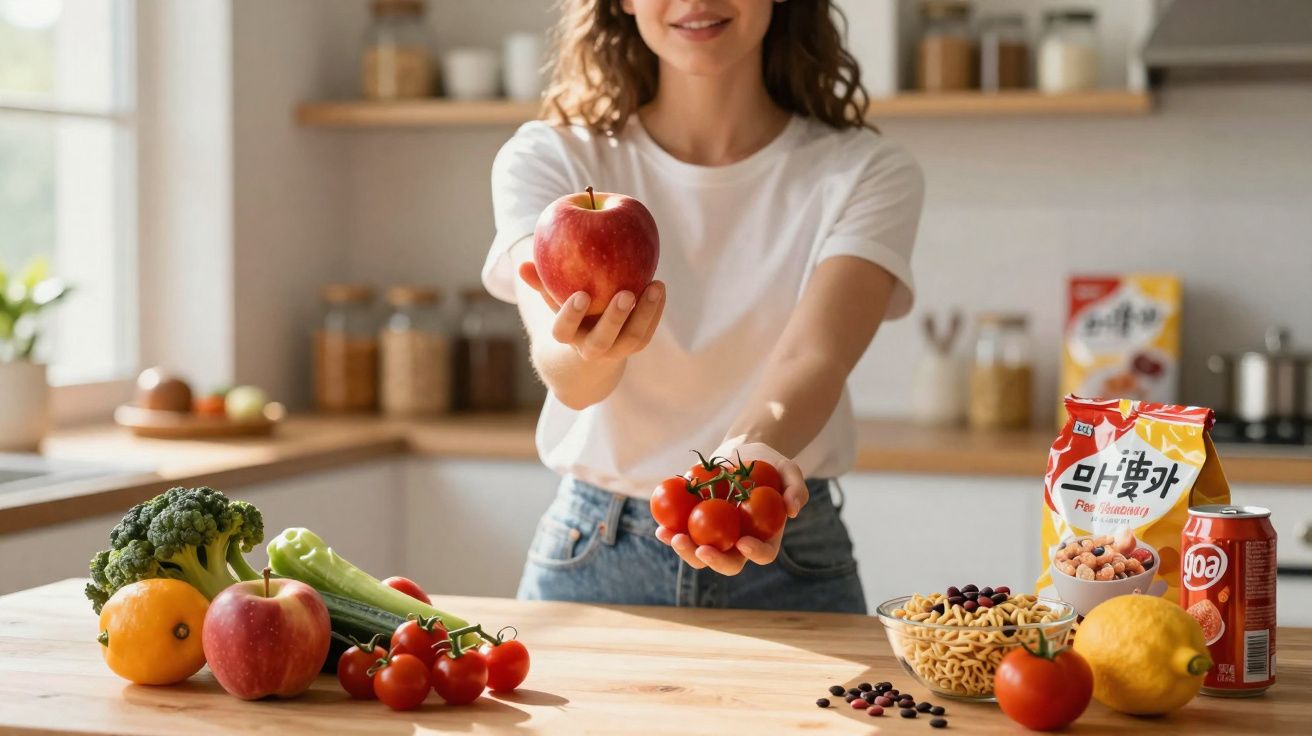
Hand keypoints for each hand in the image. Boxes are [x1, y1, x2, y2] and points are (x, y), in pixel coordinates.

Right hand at [518, 261, 665, 360]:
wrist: (592, 348)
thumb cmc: (571, 312)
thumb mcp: (555, 300)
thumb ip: (542, 282)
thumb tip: (523, 265)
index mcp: (568, 336)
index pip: (563, 331)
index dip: (571, 315)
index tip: (581, 294)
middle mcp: (591, 348)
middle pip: (603, 339)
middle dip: (614, 318)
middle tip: (626, 293)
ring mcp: (616, 350)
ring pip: (632, 338)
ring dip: (646, 313)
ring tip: (656, 286)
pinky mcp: (635, 346)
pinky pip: (648, 332)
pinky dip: (655, 311)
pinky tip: (659, 287)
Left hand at [655, 449, 808, 575]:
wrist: (741, 453)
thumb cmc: (769, 464)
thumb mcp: (788, 469)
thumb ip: (797, 488)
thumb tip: (793, 510)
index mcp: (765, 537)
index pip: (763, 554)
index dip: (754, 553)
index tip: (743, 542)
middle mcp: (740, 543)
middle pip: (728, 563)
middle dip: (713, 561)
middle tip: (701, 549)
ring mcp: (716, 537)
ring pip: (700, 555)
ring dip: (686, 551)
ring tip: (672, 537)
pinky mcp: (696, 526)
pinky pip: (683, 536)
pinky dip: (671, 534)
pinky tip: (660, 528)